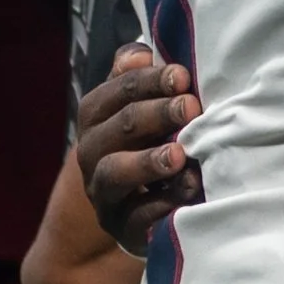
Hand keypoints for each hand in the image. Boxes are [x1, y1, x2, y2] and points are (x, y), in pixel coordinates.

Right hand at [78, 43, 201, 252]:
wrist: (135, 217)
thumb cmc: (146, 148)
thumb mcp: (139, 111)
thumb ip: (135, 81)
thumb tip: (141, 54)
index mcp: (95, 120)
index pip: (113, 93)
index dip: (147, 82)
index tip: (183, 76)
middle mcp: (91, 155)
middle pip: (116, 129)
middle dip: (155, 114)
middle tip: (191, 107)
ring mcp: (104, 195)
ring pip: (114, 174)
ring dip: (148, 161)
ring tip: (180, 154)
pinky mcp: (122, 230)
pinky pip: (138, 218)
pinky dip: (164, 203)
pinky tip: (190, 189)